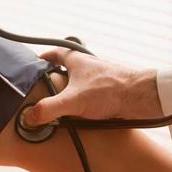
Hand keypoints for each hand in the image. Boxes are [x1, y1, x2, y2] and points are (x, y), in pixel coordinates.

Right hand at [25, 48, 161, 125]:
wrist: (142, 97)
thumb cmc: (111, 90)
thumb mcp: (72, 101)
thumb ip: (48, 109)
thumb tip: (29, 117)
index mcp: (78, 61)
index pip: (57, 53)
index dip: (46, 57)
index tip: (37, 62)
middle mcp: (90, 67)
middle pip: (69, 67)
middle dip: (58, 76)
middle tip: (47, 86)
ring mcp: (101, 78)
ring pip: (82, 82)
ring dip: (73, 90)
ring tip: (63, 103)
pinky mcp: (110, 91)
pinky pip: (93, 94)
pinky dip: (85, 101)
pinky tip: (83, 114)